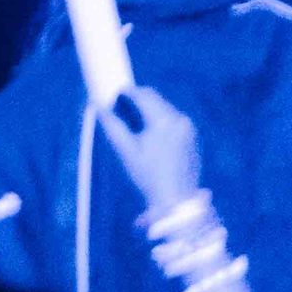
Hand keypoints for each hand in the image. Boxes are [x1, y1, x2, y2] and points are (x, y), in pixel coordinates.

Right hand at [105, 84, 204, 209]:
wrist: (177, 200)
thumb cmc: (148, 175)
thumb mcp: (125, 150)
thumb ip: (111, 124)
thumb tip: (99, 106)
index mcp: (163, 120)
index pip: (142, 94)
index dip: (124, 92)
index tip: (111, 95)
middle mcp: (179, 119)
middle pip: (154, 98)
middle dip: (136, 100)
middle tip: (119, 110)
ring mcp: (188, 129)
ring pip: (163, 108)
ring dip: (148, 111)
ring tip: (133, 127)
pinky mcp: (192, 138)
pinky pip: (173, 120)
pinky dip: (159, 121)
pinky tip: (149, 138)